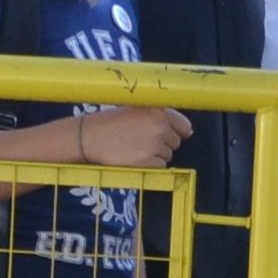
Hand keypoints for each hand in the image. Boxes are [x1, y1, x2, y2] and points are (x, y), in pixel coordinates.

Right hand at [71, 106, 191, 168]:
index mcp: (158, 110)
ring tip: (133, 147)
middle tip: (139, 140)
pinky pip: (159, 167)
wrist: (88, 138)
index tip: (162, 134)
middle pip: (175, 142)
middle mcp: (160, 126)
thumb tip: (188, 131)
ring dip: (154, 155)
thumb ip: (161, 117)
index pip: (184, 126)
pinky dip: (149, 166)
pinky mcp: (148, 162)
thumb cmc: (111, 123)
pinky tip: (133, 157)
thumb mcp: (137, 110)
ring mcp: (155, 144)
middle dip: (162, 143)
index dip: (175, 131)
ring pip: (167, 155)